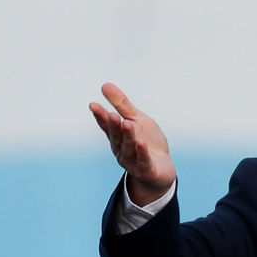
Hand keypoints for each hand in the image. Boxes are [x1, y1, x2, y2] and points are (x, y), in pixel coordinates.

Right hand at [89, 82, 176, 205]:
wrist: (162, 169)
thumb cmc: (148, 142)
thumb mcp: (137, 120)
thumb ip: (122, 105)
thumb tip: (105, 85)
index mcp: (118, 137)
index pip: (107, 126)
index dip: (101, 116)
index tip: (93, 105)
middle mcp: (122, 150)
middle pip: (116, 137)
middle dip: (114, 127)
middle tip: (112, 114)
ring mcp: (133, 162)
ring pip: (128, 149)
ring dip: (127, 137)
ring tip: (127, 124)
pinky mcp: (146, 170)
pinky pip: (143, 162)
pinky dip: (142, 152)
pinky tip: (141, 143)